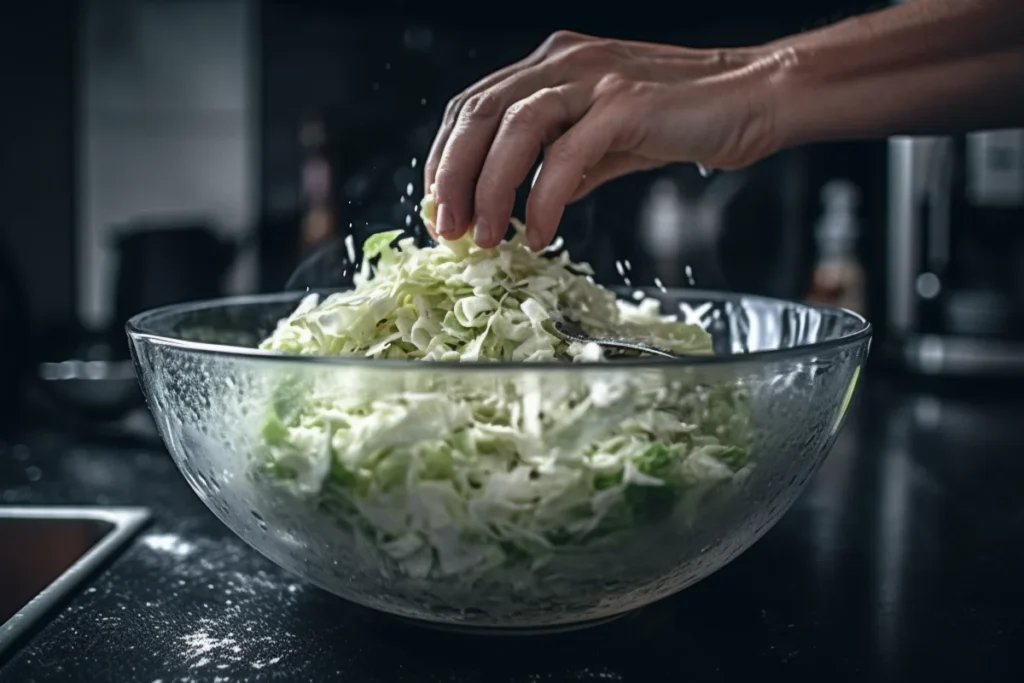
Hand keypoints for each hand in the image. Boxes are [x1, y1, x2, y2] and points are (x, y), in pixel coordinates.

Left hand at [423, 31, 784, 249]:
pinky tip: (539, 234)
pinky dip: (545, 200)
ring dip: (489, 189)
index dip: (445, 155)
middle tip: (446, 228)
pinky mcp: (625, 104)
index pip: (474, 105)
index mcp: (553, 65)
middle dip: (452, 176)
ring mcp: (595, 78)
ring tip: (484, 238)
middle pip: (479, 113)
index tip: (438, 204)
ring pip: (513, 128)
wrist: (756, 98)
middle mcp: (564, 62)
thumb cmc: (685, 118)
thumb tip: (528, 204)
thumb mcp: (608, 140)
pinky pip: (567, 156)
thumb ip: (565, 163)